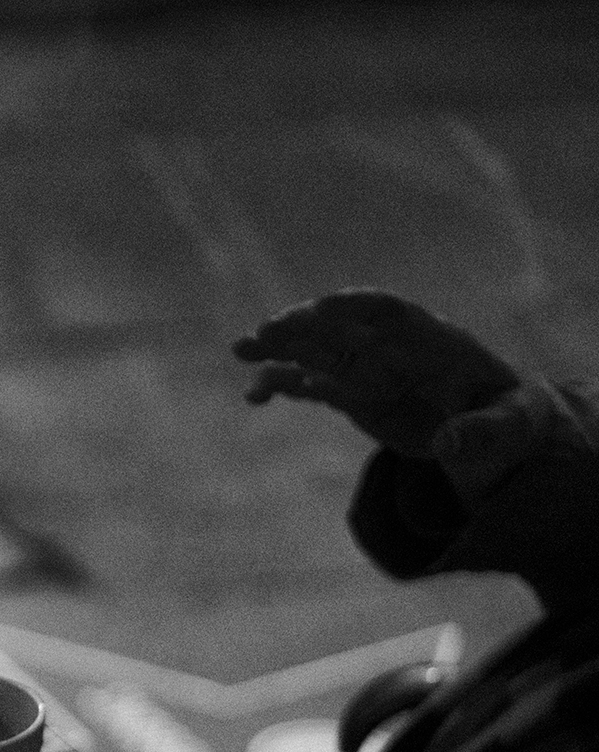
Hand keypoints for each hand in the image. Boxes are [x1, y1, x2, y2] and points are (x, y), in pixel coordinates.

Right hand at [234, 289, 518, 458]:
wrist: (495, 425)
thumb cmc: (509, 416)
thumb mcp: (511, 425)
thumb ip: (484, 432)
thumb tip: (450, 445)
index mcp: (436, 341)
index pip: (391, 313)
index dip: (356, 307)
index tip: (322, 307)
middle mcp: (394, 350)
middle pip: (342, 329)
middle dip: (304, 327)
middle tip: (265, 332)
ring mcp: (369, 371)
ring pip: (317, 352)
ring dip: (279, 347)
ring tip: (241, 349)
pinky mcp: (352, 395)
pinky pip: (310, 386)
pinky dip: (281, 386)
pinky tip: (253, 396)